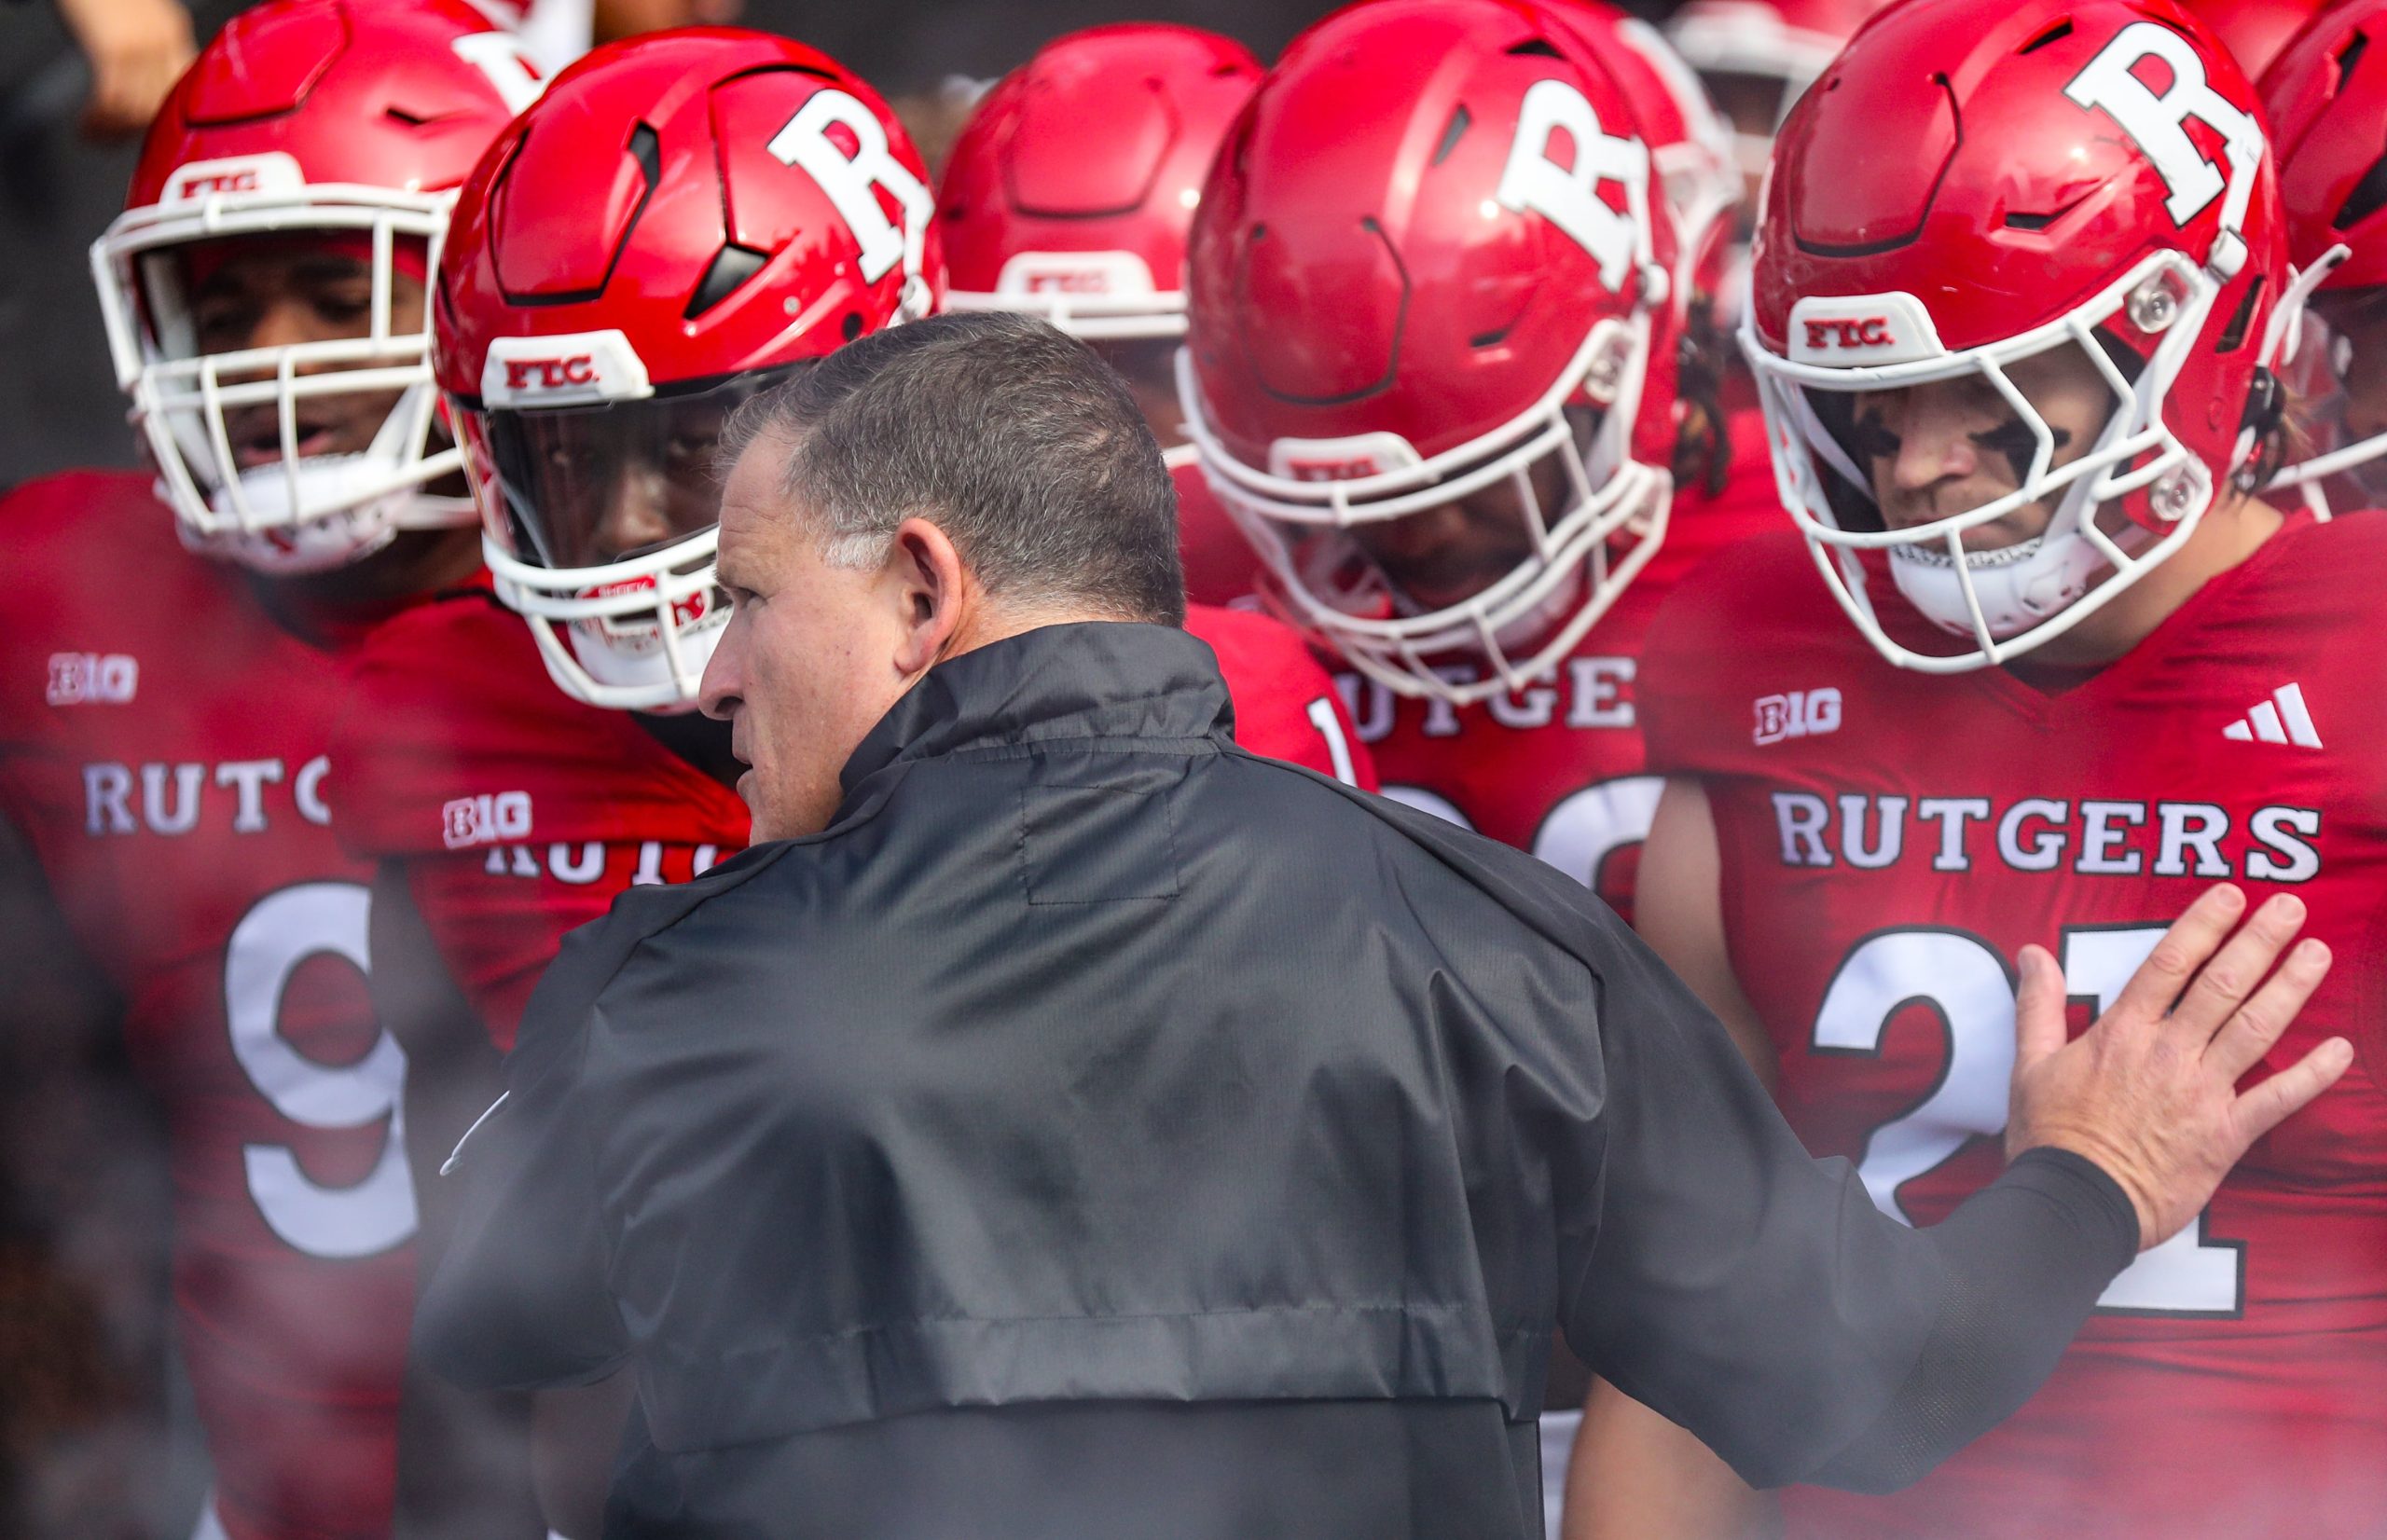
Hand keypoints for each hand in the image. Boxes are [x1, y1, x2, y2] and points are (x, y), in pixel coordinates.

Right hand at [53, 0, 193, 140]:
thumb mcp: (138, 14)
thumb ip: (151, 42)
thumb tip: (149, 78)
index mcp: (175, 31)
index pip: (185, 89)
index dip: (164, 116)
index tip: (145, 130)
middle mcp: (165, 40)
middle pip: (165, 104)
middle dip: (137, 129)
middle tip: (114, 137)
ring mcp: (142, 46)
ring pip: (141, 108)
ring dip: (115, 130)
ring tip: (97, 132)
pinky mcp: (115, 49)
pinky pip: (114, 100)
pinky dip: (99, 122)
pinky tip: (88, 125)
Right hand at [2006, 884, 2350, 1249]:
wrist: (2076, 1202)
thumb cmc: (2051, 1137)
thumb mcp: (2030, 1064)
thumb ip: (2038, 1005)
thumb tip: (2033, 953)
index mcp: (2121, 1033)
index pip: (2169, 963)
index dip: (2204, 925)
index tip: (2231, 895)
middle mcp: (2168, 1053)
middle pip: (2222, 984)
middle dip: (2260, 941)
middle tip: (2292, 907)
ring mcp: (2201, 1092)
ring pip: (2256, 1029)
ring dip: (2291, 987)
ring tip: (2318, 952)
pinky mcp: (2225, 1134)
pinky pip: (2278, 1099)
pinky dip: (2313, 1075)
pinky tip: (2340, 1049)